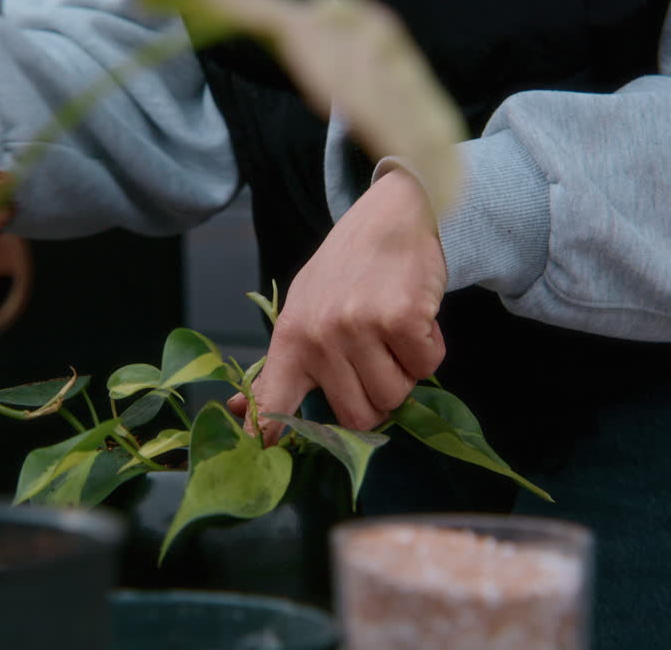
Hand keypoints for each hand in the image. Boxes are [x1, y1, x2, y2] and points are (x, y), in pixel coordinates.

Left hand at [228, 167, 447, 442]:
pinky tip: (415, 317)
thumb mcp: (304, 310)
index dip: (269, 432)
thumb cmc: (347, 271)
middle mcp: (320, 336)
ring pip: (396, 396)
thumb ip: (283, 366)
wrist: (391, 217)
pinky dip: (430, 348)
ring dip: (406, 372)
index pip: (273, 397)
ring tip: (393, 332)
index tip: (260, 453)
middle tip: (378, 356)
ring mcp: (360, 328)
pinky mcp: (401, 319)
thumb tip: (240, 413)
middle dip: (378, 395)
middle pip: (360, 416)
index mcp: (291, 339)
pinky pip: (428, 367)